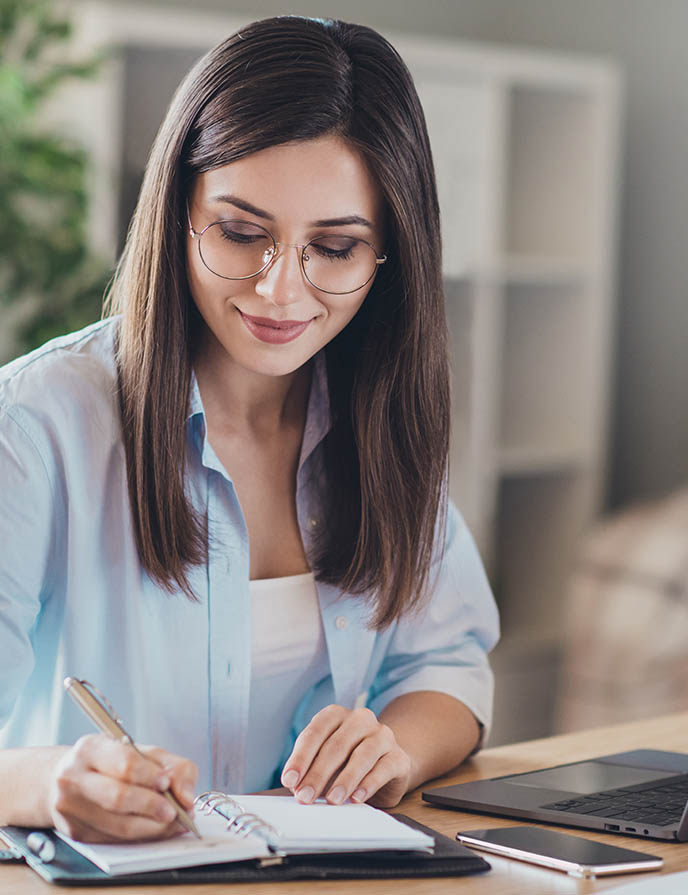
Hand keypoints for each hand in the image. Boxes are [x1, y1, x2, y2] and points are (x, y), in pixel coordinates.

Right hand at [47, 734, 197, 841]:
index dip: (150, 776)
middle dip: (153, 806)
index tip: (167, 783)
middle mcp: (73, 776)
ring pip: (118, 825)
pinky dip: (139, 837)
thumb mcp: (143, 752)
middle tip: (175, 812)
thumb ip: (174, 767)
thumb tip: (187, 796)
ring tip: (172, 822)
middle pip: (119, 797)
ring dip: (152, 827)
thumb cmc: (111, 762)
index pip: (125, 764)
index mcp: (91, 748)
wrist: (66, 778)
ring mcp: (70, 807)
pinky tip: (153, 829)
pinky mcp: (74, 832)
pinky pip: (113, 839)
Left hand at [280, 705, 411, 808]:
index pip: (316, 732)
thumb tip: (296, 787)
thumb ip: (311, 770)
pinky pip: (384, 768)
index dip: (301, 757)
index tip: (290, 780)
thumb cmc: (348, 762)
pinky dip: (369, 783)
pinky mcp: (399, 757)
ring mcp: (382, 736)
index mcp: (337, 715)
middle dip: (318, 774)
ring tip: (332, 800)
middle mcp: (360, 720)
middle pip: (337, 745)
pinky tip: (357, 797)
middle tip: (305, 796)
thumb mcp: (326, 762)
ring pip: (362, 755)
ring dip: (345, 780)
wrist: (386, 765)